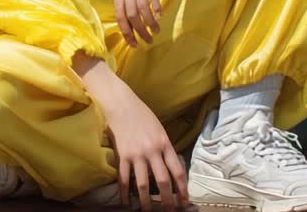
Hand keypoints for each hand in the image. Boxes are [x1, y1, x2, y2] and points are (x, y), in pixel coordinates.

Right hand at [102, 85, 190, 211]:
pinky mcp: (122, 156)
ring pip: (143, 184)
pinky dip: (125, 193)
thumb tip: (169, 167)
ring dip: (147, 201)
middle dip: (167, 200)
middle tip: (169, 211)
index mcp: (165, 144)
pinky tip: (127, 203)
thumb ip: (165, 148)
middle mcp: (152, 151)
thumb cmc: (142, 115)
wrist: (121, 104)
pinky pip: (124, 179)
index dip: (182, 189)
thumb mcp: (160, 129)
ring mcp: (136, 154)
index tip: (185, 201)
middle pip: (163, 181)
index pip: (177, 171)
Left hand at [114, 0, 163, 46]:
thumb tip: (132, 10)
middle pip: (130, 15)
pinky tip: (160, 14)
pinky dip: (155, 7)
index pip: (119, 14)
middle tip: (148, 40)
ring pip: (141, 7)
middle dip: (138, 31)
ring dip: (149, 23)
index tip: (134, 43)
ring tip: (156, 31)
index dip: (126, 31)